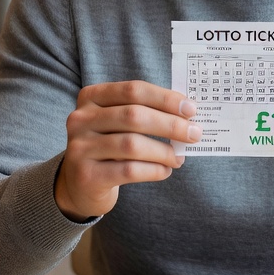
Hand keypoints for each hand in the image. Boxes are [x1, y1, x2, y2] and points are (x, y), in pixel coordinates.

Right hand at [55, 81, 200, 221]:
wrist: (79, 184)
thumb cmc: (108, 146)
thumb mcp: (117, 123)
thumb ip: (144, 113)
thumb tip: (187, 114)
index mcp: (91, 97)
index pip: (133, 90)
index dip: (165, 98)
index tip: (190, 109)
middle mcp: (80, 119)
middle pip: (133, 115)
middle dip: (170, 124)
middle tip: (194, 134)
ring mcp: (80, 148)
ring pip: (132, 145)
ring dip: (163, 151)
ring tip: (179, 157)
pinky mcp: (87, 175)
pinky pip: (129, 170)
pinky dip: (153, 170)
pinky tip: (164, 171)